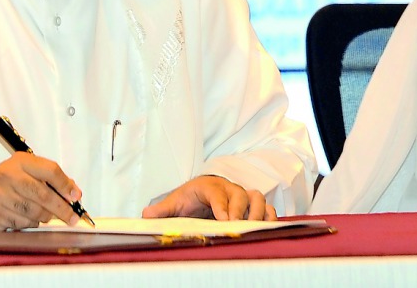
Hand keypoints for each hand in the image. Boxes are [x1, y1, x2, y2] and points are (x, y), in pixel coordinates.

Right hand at [0, 153, 83, 231]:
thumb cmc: (8, 181)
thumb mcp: (28, 170)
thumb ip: (52, 178)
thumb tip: (74, 194)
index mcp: (20, 162)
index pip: (50, 171)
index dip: (65, 185)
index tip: (76, 197)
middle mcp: (8, 177)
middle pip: (43, 195)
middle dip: (62, 209)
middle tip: (72, 217)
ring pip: (35, 213)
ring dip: (45, 217)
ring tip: (46, 214)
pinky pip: (22, 224)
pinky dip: (31, 223)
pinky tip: (27, 217)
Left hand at [142, 175, 276, 220]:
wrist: (202, 193)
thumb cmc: (190, 198)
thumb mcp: (175, 202)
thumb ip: (162, 210)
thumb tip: (146, 215)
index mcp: (209, 186)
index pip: (217, 192)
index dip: (222, 205)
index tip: (224, 220)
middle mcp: (229, 188)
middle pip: (240, 194)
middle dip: (240, 211)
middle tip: (237, 228)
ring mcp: (243, 196)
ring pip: (257, 198)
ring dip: (258, 212)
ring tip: (254, 229)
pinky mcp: (252, 206)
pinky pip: (267, 208)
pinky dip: (270, 217)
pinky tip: (268, 230)